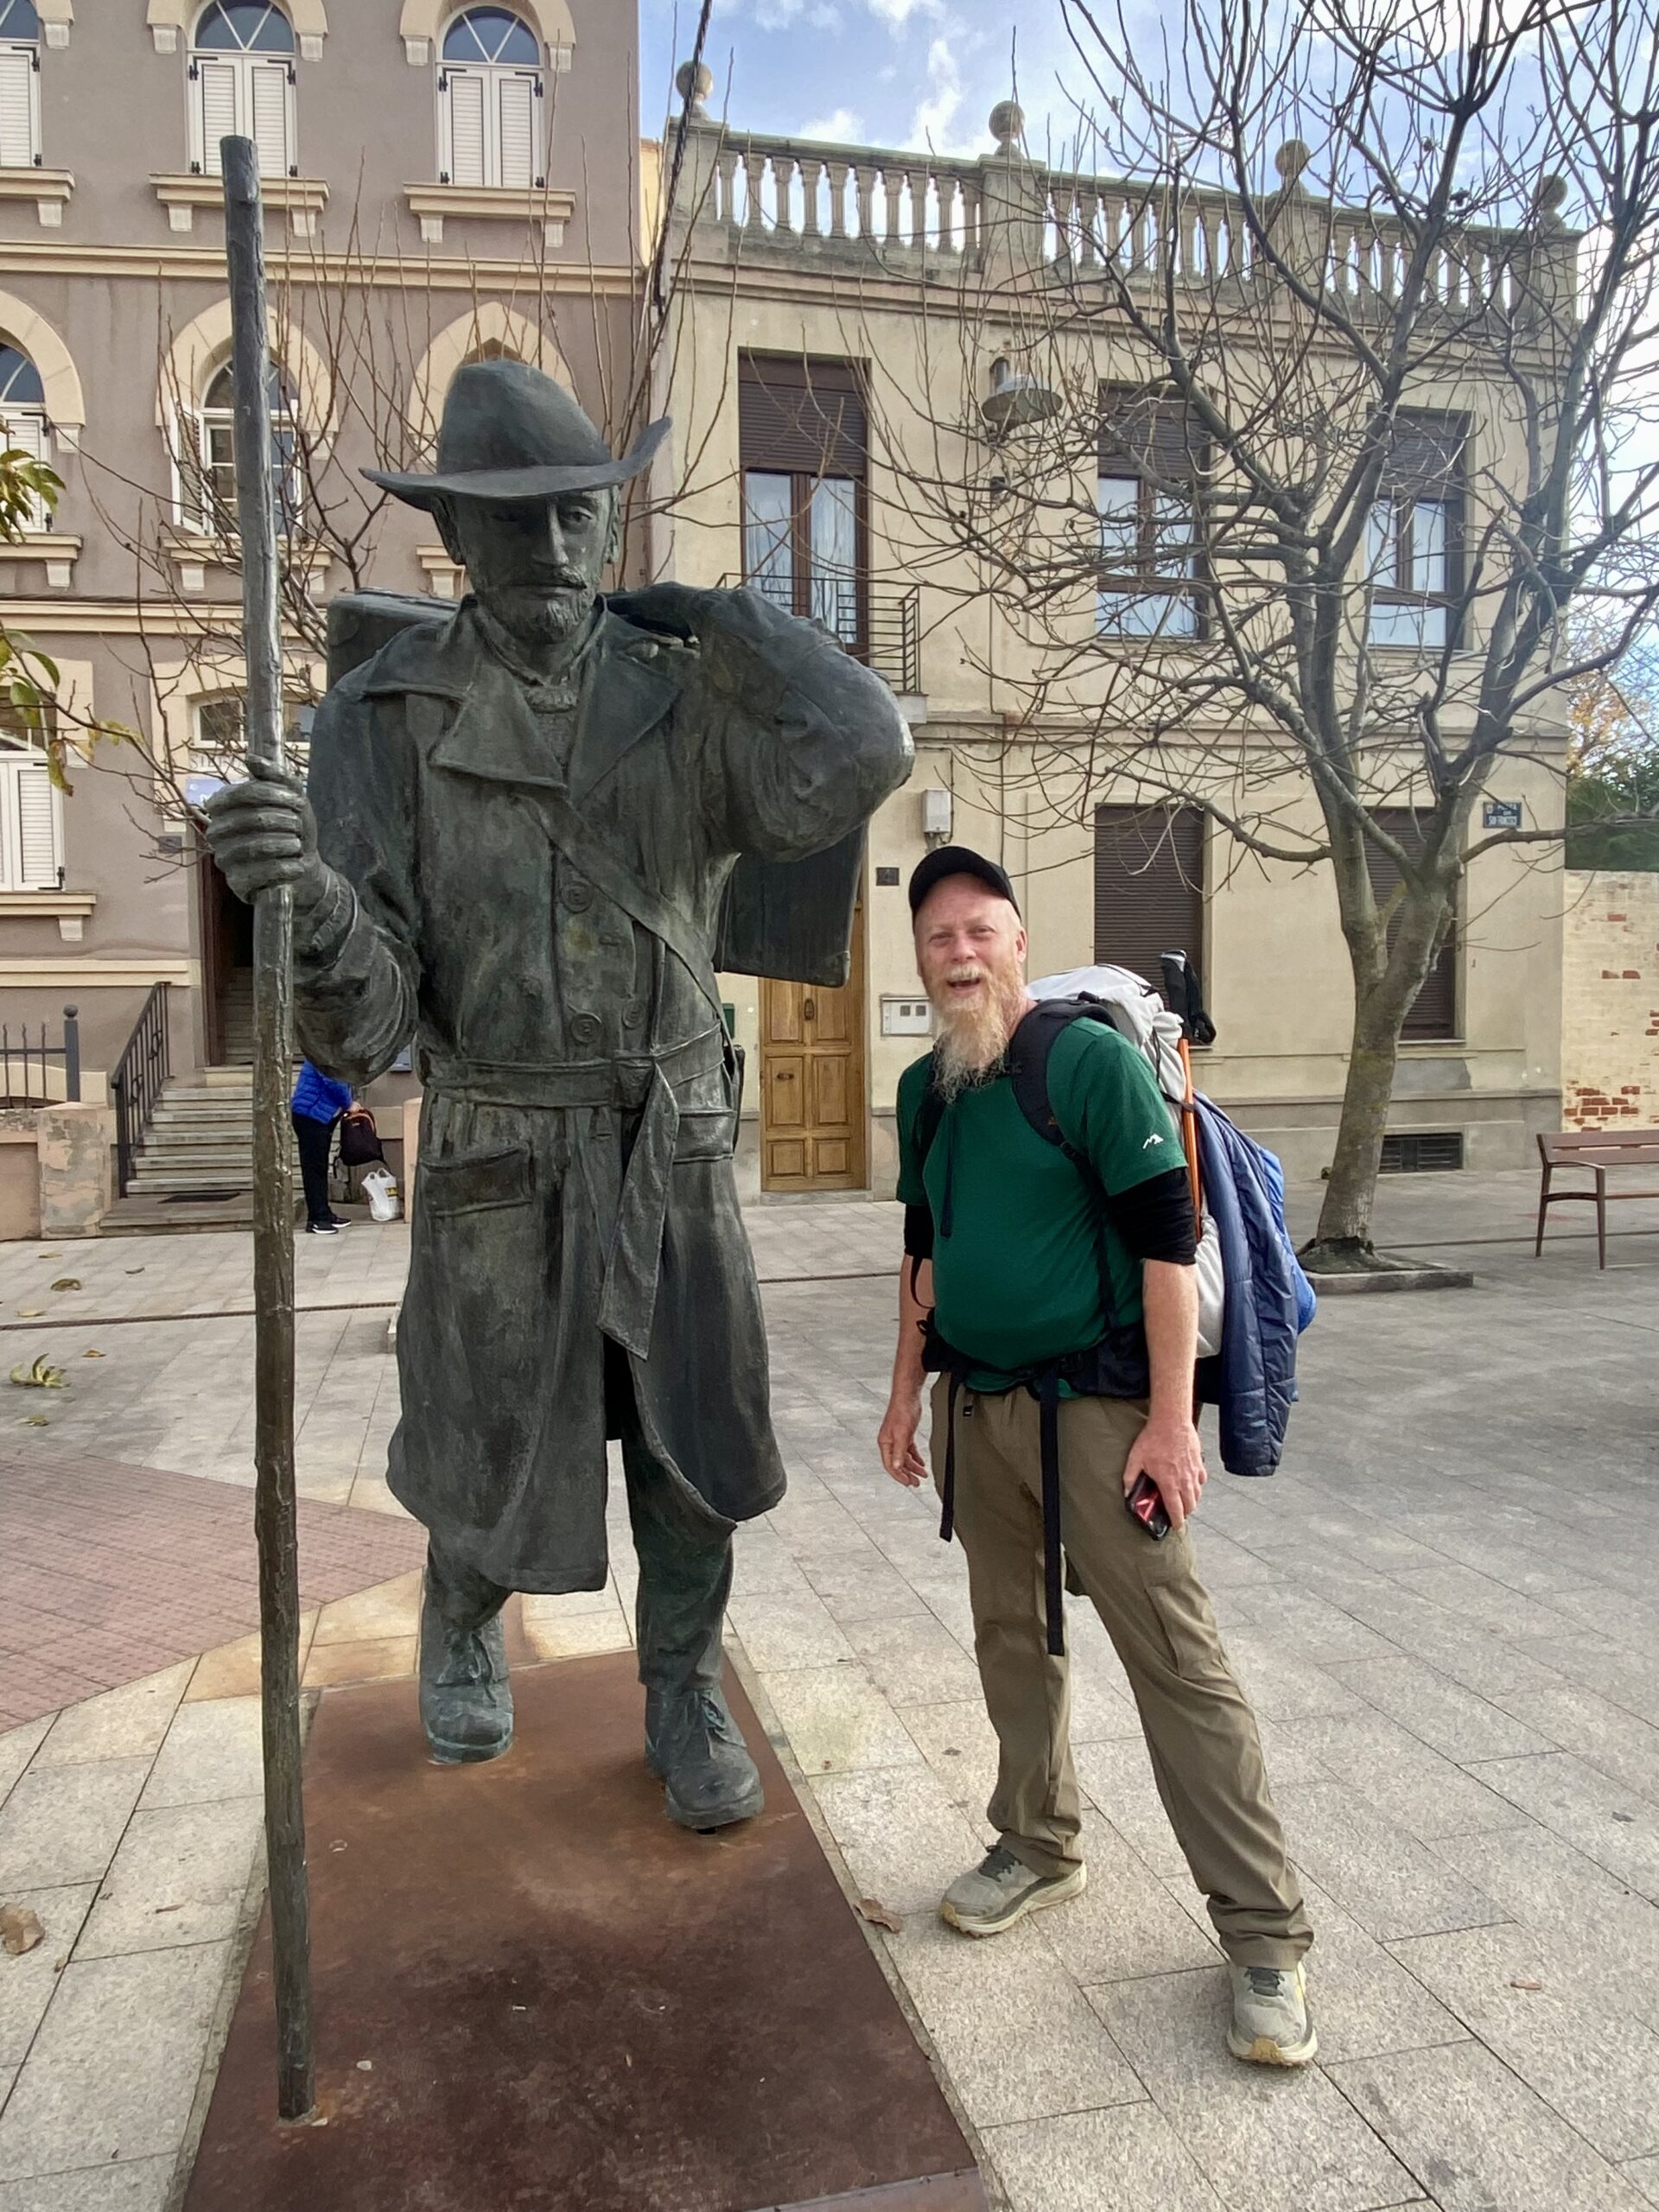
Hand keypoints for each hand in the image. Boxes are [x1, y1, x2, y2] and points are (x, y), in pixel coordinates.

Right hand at [201, 760, 326, 908]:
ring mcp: (223, 859)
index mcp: (222, 806)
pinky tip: (297, 865)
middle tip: (297, 826)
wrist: (301, 866)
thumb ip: (275, 776)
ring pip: (257, 847)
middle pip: (252, 820)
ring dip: (287, 845)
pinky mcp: (236, 884)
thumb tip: (250, 759)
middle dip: (285, 822)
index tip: (298, 801)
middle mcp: (216, 832)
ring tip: (297, 845)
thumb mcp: (291, 799)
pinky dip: (286, 868)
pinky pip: (261, 873)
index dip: (273, 795)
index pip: (242, 793)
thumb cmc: (291, 829)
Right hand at [878, 1387, 927, 1487]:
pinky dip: (915, 1457)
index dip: (899, 1476)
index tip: (908, 1483)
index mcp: (885, 1443)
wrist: (908, 1397)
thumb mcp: (902, 1434)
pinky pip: (909, 1450)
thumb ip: (899, 1451)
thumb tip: (897, 1466)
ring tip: (922, 1475)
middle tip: (916, 1483)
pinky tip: (921, 1463)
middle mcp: (890, 1442)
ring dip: (913, 1467)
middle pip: (898, 1463)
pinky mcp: (905, 1434)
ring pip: (905, 1458)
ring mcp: (897, 1438)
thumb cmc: (902, 1411)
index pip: (890, 1465)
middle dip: (907, 1474)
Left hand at [1123, 1412, 1206, 1532]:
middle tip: (1177, 1513)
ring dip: (1191, 1501)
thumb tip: (1127, 1491)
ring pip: (1197, 1495)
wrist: (1171, 1421)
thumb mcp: (1135, 1459)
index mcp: (1169, 1483)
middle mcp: (1184, 1480)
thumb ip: (1130, 1477)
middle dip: (1184, 1513)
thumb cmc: (1155, 1438)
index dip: (1176, 1522)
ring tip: (1183, 1501)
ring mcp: (1194, 1472)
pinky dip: (1197, 1486)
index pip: (1176, 1510)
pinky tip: (1190, 1483)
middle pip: (1190, 1506)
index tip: (1176, 1527)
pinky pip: (1201, 1480)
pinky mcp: (1199, 1463)